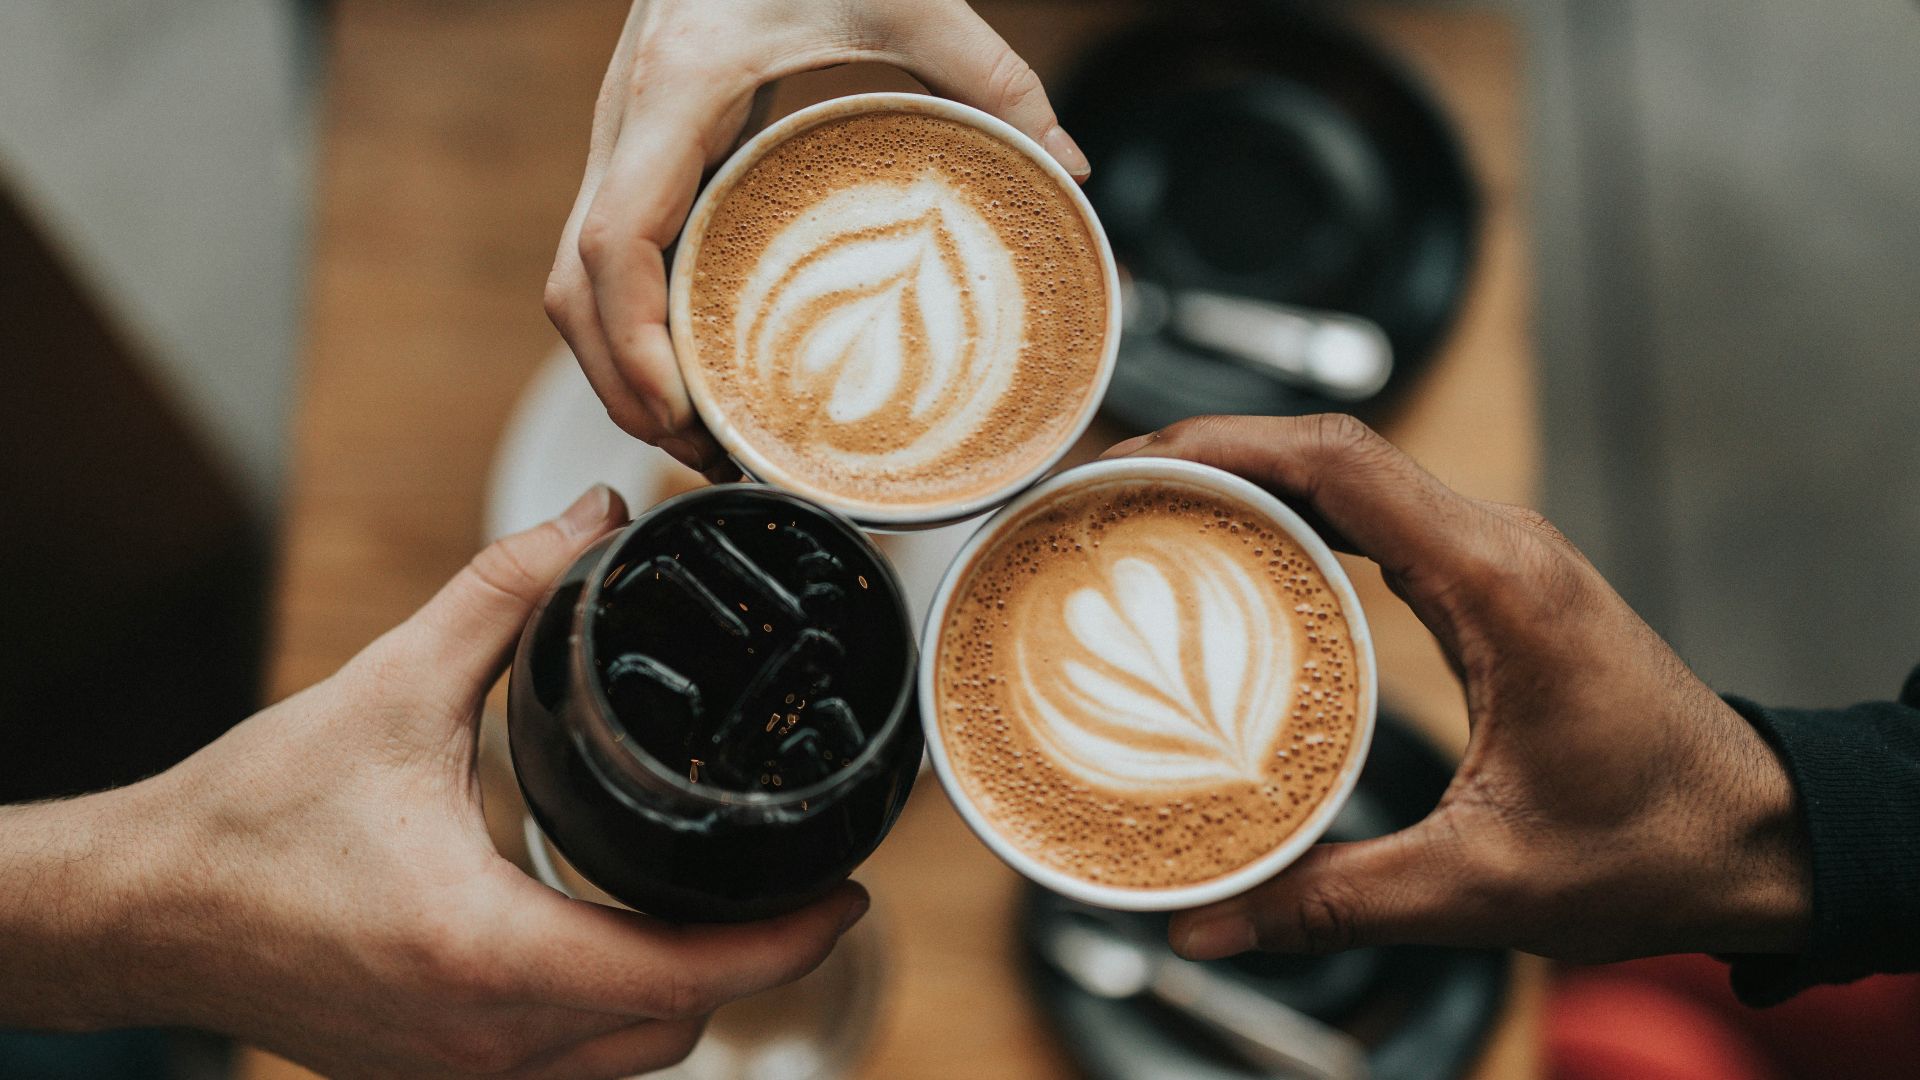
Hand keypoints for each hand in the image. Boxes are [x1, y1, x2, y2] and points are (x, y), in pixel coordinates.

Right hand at [0, 486, 867, 1078]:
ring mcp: (457, 1075)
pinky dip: (615, 1015)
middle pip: (674, 1028)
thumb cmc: (250, 817)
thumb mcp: (390, 688)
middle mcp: (483, 1040)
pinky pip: (566, 1071)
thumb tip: (589, 518)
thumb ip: (503, 595)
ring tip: (721, 906)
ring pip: (624, 1060)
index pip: (688, 976)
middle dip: (751, 963)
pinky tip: (619, 942)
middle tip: (792, 881)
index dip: (788, 941)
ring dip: (685, 994)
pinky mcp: (431, 1078)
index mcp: (487, 952)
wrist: (140, 910)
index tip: (849, 892)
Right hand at [545, 0, 1088, 479]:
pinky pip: (609, 258)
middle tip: (704, 456)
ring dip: (620, 367)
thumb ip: (990, 73)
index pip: (612, 244)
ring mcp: (623, 140)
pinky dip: (634, 326)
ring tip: (700, 435)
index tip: (681, 412)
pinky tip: (695, 364)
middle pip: (573, 290)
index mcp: (675, 92)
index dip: (631, 344)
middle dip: (623, 386)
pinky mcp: (642, 151)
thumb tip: (1066, 165)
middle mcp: (626, 124)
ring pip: (576, 282)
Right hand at [1101, 416, 1810, 963]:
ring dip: (1248, 481)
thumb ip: (1335, 900)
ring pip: (1351, 477)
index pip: (1341, 461)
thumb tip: (1208, 923)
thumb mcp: (1482, 884)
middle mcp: (1498, 546)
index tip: (1131, 462)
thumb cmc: (1653, 846)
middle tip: (1105, 495)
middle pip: (1330, 451)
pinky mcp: (1491, 586)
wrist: (1756, 840)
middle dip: (1209, 454)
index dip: (1222, 444)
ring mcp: (1496, 558)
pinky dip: (1295, 521)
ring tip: (1144, 515)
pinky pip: (1375, 520)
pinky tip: (1232, 562)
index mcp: (1498, 583)